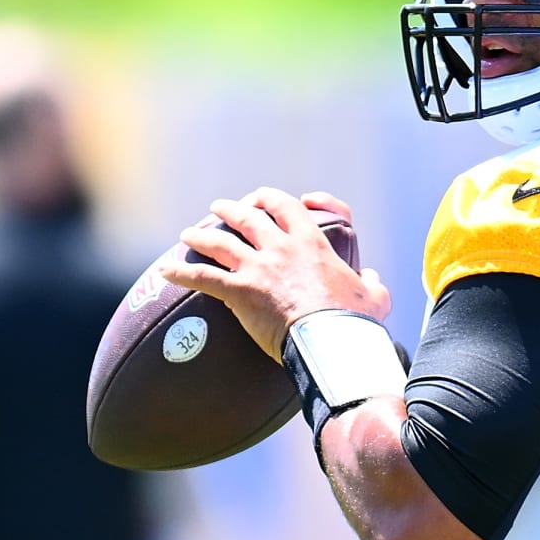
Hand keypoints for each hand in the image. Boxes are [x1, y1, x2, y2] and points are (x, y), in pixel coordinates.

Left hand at [160, 187, 390, 360]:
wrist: (332, 341)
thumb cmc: (354, 320)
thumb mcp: (375, 296)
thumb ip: (372, 282)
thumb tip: (373, 278)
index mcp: (312, 242)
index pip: (289, 206)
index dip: (276, 199)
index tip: (268, 200)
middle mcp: (281, 246)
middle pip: (248, 215)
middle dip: (231, 209)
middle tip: (220, 208)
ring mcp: (257, 266)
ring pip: (220, 240)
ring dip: (201, 233)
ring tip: (188, 233)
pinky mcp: (239, 291)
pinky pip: (202, 277)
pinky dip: (180, 272)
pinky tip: (164, 271)